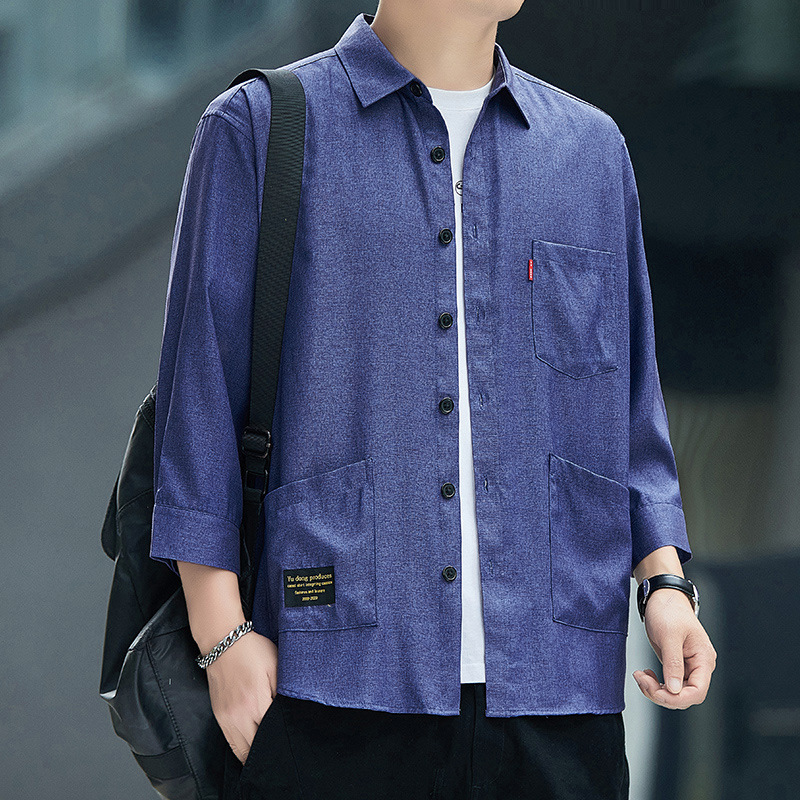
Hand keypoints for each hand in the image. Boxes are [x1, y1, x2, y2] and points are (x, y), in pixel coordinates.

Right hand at [206, 629, 278, 763]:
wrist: (223, 642)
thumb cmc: (253, 651)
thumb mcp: (275, 666)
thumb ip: (283, 692)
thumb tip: (289, 713)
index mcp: (256, 703)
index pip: (272, 735)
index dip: (282, 741)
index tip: (290, 743)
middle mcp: (239, 716)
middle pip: (256, 749)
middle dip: (269, 752)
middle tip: (282, 752)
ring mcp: (226, 718)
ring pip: (241, 751)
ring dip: (254, 755)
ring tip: (268, 753)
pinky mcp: (219, 716)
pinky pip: (230, 743)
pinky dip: (241, 749)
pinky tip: (252, 748)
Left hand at [632, 587, 716, 708]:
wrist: (662, 597)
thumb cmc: (669, 610)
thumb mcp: (669, 635)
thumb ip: (673, 663)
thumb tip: (675, 690)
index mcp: (704, 659)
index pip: (698, 691)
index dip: (678, 698)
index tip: (657, 692)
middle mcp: (699, 666)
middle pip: (686, 696)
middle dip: (662, 694)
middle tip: (643, 680)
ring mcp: (687, 666)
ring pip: (675, 692)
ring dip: (656, 690)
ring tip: (641, 677)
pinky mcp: (676, 665)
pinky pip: (669, 684)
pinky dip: (655, 684)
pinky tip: (646, 675)